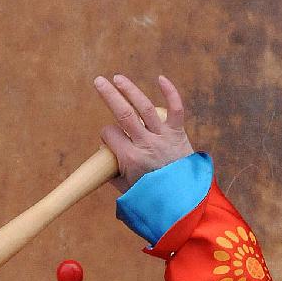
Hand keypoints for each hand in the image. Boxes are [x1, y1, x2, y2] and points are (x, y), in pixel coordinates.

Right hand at [94, 73, 193, 193]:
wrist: (183, 202)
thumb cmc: (153, 198)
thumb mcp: (128, 191)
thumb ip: (115, 177)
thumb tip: (105, 168)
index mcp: (130, 159)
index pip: (110, 135)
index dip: (105, 134)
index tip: (107, 139)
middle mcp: (146, 144)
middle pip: (124, 114)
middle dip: (108, 95)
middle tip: (98, 81)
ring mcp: (163, 137)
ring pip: (144, 107)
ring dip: (130, 90)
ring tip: (118, 78)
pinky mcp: (178, 134)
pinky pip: (176, 109)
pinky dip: (170, 92)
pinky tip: (160, 78)